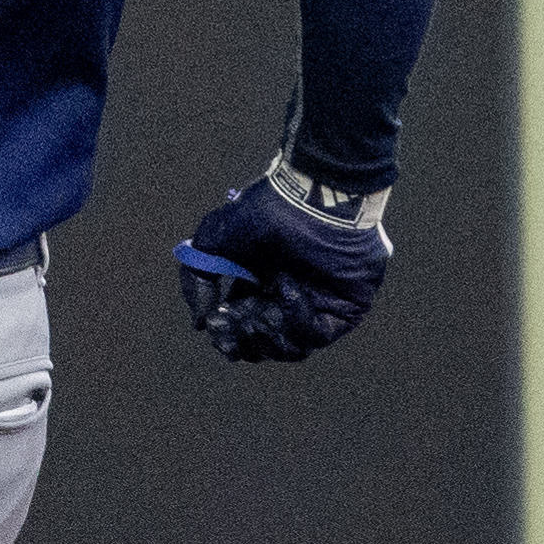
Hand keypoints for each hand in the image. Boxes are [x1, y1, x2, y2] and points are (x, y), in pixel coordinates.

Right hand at [173, 161, 389, 363]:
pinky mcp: (346, 308)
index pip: (242, 327)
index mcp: (261, 285)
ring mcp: (319, 305)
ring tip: (261, 312)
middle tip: (235, 325)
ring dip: (269, 338)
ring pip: (291, 348)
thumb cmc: (266, 211)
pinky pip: (319, 335)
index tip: (213, 325)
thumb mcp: (214, 240)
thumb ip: (198, 280)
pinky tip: (287, 292)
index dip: (226, 334)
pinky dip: (297, 321)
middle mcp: (289, 298)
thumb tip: (200, 323)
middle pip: (265, 343)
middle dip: (245, 340)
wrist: (312, 195)